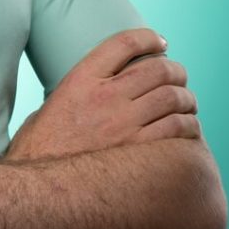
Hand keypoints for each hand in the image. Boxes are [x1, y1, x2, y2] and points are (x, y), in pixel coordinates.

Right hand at [7, 28, 200, 161]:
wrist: (39, 190)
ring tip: (187, 103)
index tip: (160, 42)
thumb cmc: (39, 150)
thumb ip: (75, 93)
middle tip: (178, 77)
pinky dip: (188, 126)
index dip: (148, 38)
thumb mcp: (48, 107)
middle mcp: (104, 96)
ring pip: (172, 97)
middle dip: (175, 69)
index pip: (124, 43)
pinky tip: (187, 129)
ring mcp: (123, 124)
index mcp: (80, 80)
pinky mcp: (137, 152)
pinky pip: (177, 130)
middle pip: (156, 68)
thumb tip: (96, 90)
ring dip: (186, 98)